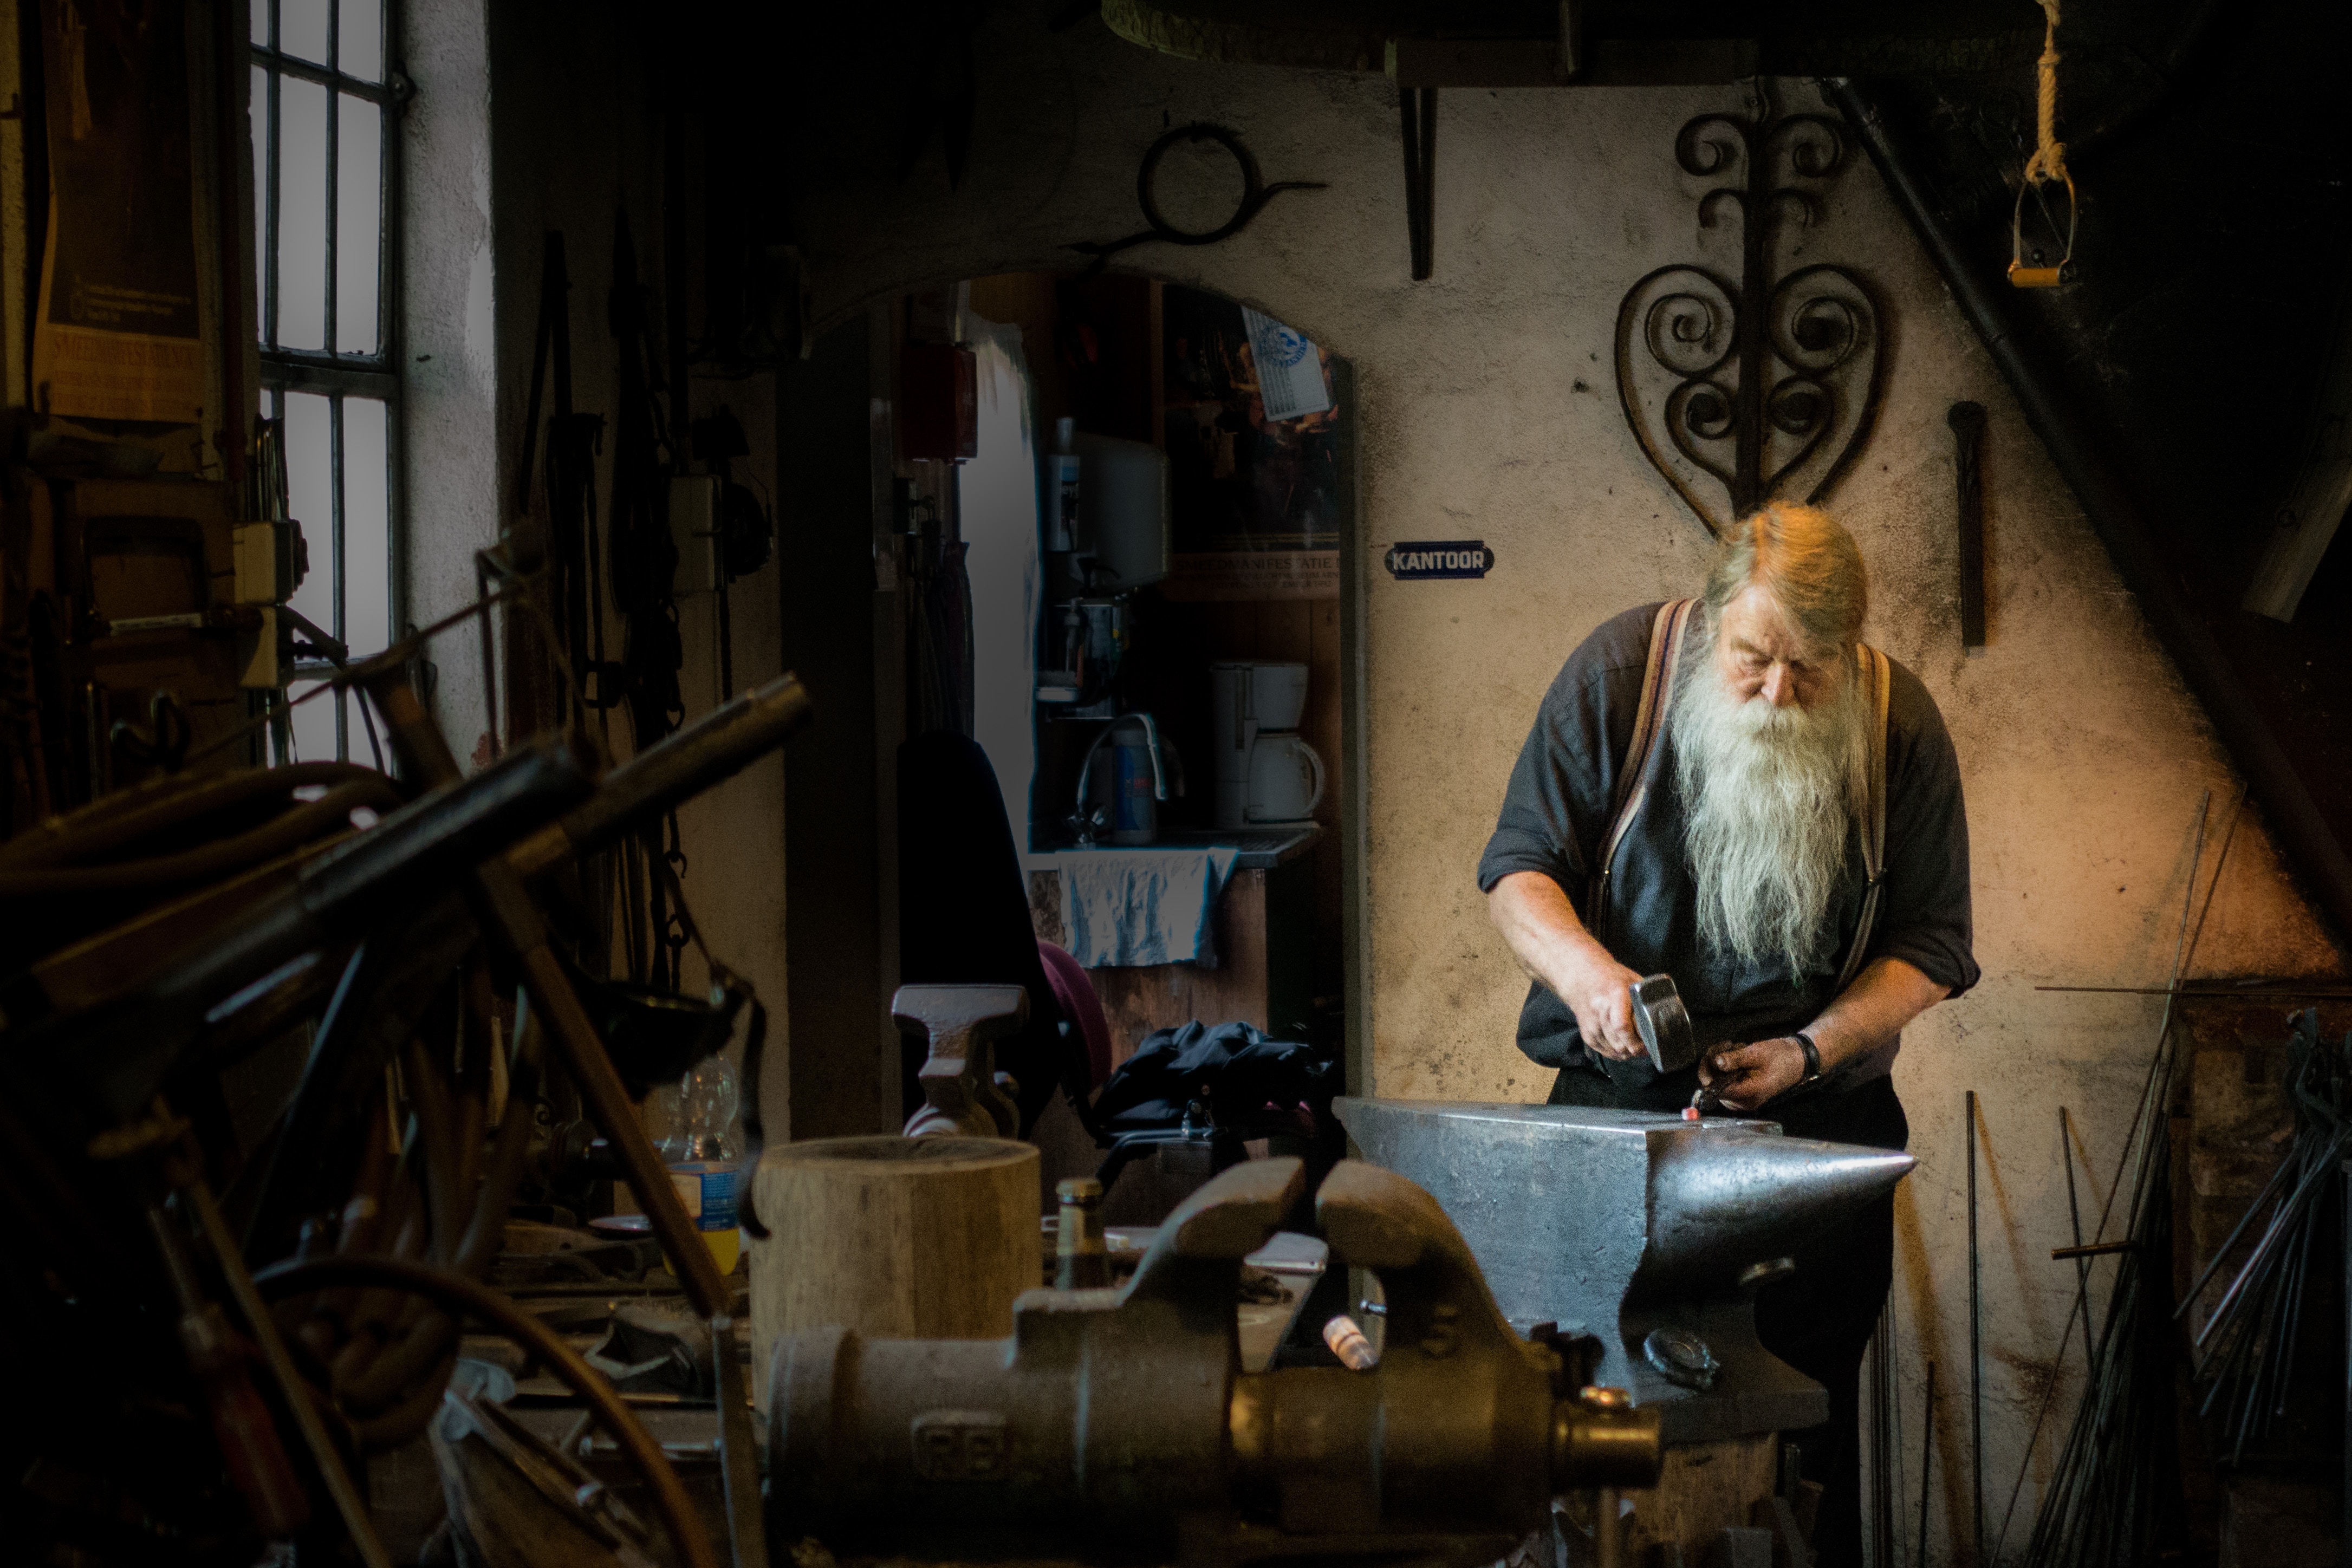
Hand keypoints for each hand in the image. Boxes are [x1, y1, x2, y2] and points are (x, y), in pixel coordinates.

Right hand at [1559, 945, 1648, 1061]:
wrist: (1581, 977)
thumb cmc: (1612, 978)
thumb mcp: (1632, 981)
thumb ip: (1646, 998)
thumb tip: (1666, 1015)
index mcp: (1614, 995)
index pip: (1622, 1026)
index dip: (1635, 1041)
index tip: (1648, 1045)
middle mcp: (1600, 1011)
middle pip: (1619, 1043)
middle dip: (1636, 1050)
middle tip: (1647, 1048)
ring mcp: (1591, 1024)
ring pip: (1613, 1051)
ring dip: (1628, 1053)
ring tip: (1637, 1048)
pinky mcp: (1586, 1033)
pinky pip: (1604, 1052)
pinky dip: (1617, 1054)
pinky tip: (1625, 1048)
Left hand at [1698, 1037, 1807, 1111]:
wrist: (1798, 1060)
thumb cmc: (1781, 1057)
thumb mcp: (1756, 1054)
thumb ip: (1735, 1059)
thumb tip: (1716, 1062)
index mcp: (1747, 1095)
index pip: (1715, 1090)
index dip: (1708, 1072)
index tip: (1712, 1054)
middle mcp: (1743, 1102)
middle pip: (1715, 1086)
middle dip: (1715, 1064)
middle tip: (1726, 1046)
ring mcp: (1743, 1099)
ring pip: (1719, 1082)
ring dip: (1721, 1064)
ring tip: (1736, 1049)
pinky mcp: (1745, 1092)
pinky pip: (1727, 1082)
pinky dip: (1728, 1068)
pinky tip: (1738, 1057)